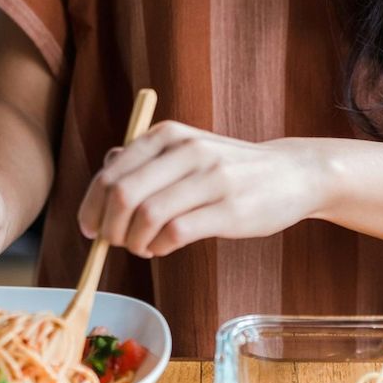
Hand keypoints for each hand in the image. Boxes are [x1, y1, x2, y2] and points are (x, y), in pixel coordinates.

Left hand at [78, 122, 329, 256]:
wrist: (292, 173)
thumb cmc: (232, 168)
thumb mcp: (187, 150)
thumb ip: (147, 159)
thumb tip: (106, 171)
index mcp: (168, 135)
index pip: (111, 173)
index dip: (91, 206)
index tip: (90, 228)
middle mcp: (187, 151)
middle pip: (123, 195)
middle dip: (110, 228)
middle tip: (115, 243)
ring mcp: (210, 179)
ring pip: (147, 215)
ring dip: (135, 242)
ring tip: (145, 247)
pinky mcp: (229, 209)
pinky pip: (177, 233)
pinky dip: (161, 246)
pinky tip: (165, 247)